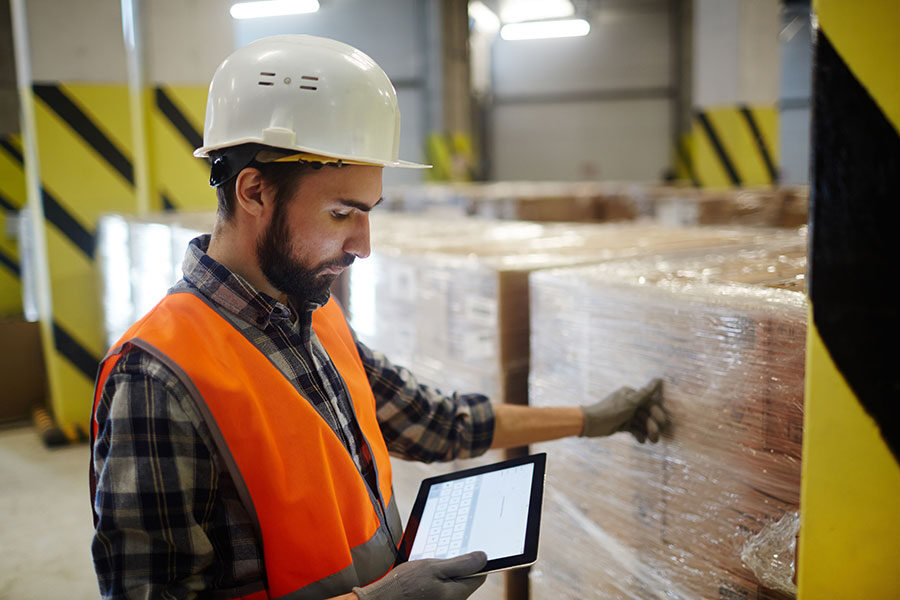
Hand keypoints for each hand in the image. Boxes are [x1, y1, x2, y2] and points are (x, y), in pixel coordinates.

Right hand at [353, 551, 486, 599]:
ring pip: (454, 582)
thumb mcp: (433, 567)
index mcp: (457, 593)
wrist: (382, 599)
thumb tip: (483, 557)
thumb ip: (461, 564)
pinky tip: (426, 572)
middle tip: (444, 553)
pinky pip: (443, 586)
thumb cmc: (405, 585)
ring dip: (446, 570)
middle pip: (467, 579)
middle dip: (459, 564)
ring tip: (431, 563)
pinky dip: (438, 577)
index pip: (479, 575)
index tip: (468, 548)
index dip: (476, 560)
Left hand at [580, 378, 667, 442]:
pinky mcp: (622, 425)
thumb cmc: (611, 410)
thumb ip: (645, 392)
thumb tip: (659, 379)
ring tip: (651, 441)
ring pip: (641, 423)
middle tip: (656, 437)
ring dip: (648, 431)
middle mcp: (629, 403)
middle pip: (646, 415)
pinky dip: (639, 435)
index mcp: (631, 394)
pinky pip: (634, 429)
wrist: (591, 423)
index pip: (649, 403)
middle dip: (652, 425)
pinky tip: (642, 441)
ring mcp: (626, 414)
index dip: (657, 413)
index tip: (663, 422)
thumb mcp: (630, 401)